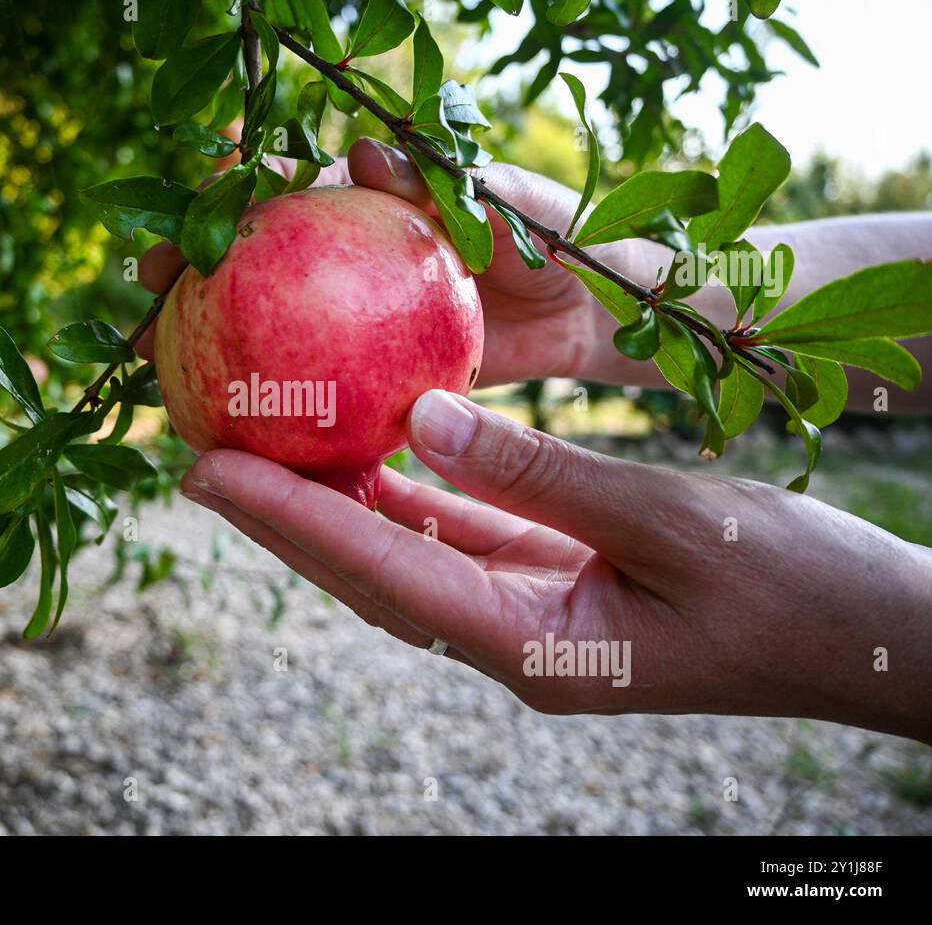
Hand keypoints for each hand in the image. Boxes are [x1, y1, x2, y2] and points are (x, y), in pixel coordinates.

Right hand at [135, 139, 661, 384]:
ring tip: (160, 362)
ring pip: (273, 321)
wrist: (603, 313)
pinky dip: (278, 397)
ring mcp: (359, 316)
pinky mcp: (378, 368)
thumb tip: (359, 156)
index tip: (185, 215)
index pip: (288, 191)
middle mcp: (354, 257)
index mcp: (378, 204)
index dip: (228, 198)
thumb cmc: (570, 246)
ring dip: (214, 335)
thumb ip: (444, 186)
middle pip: (257, 256)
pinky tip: (238, 423)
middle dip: (193, 264)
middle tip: (146, 287)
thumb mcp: (515, 208)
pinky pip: (318, 382)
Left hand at [179, 390, 931, 741]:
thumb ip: (545, 473)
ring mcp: (532, 615)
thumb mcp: (674, 521)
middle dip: (282, 515)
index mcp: (535, 646)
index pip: (379, 573)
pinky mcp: (556, 584)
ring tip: (263, 445)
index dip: (286, 520)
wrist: (871, 638)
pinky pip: (460, 534)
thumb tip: (419, 416)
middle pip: (368, 569)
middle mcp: (512, 639)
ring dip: (335, 503)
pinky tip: (373, 450)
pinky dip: (409, 493)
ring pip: (406, 552)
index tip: (204, 471)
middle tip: (199, 454)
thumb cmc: (796, 590)